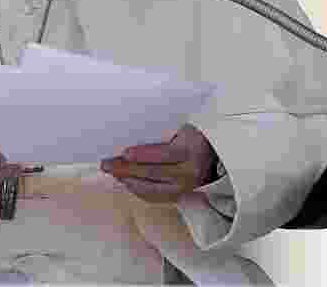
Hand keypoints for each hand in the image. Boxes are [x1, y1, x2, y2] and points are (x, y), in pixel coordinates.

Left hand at [100, 123, 218, 203]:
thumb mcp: (184, 130)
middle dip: (126, 169)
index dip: (142, 155)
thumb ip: (164, 137)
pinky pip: (156, 197)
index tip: (124, 153)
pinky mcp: (182, 196)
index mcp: (191, 151)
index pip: (163, 155)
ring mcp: (186, 188)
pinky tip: (127, 182)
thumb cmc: (196, 136)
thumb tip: (132, 138)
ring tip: (112, 173)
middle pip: (152, 173)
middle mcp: (189, 172)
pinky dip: (138, 190)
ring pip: (151, 188)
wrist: (219, 154)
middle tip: (107, 164)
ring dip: (128, 180)